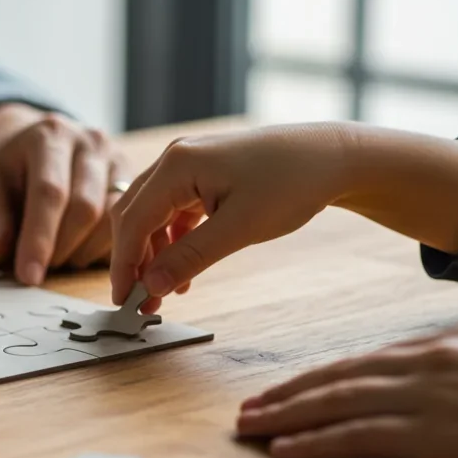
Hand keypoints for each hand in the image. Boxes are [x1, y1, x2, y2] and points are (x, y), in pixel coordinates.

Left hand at [0, 103, 127, 285]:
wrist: (33, 140)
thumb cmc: (9, 168)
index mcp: (48, 137)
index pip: (49, 192)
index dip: (39, 239)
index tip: (29, 276)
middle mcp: (89, 142)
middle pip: (85, 207)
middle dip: (62, 248)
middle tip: (43, 266)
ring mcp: (115, 158)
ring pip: (112, 218)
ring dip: (85, 250)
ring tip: (62, 256)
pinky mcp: (133, 178)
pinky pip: (128, 223)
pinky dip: (105, 247)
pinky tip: (83, 249)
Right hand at [108, 124, 356, 310]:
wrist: (333, 156)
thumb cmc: (292, 183)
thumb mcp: (240, 228)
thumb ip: (190, 257)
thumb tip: (151, 286)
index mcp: (177, 165)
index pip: (133, 220)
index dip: (124, 264)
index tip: (124, 300)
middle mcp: (175, 158)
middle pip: (134, 215)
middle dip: (134, 260)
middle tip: (138, 302)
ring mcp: (189, 163)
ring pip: (153, 214)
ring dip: (153, 253)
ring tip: (164, 292)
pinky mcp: (204, 172)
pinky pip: (175, 210)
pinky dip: (174, 240)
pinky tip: (185, 269)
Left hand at [237, 321, 457, 457]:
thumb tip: (422, 391)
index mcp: (446, 343)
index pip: (363, 360)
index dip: (317, 377)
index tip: (284, 389)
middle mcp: (430, 363)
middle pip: (339, 376)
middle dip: (287, 394)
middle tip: (247, 409)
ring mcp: (430, 398)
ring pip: (337, 403)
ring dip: (285, 418)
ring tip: (250, 429)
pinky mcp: (435, 437)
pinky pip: (357, 438)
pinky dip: (314, 444)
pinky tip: (284, 452)